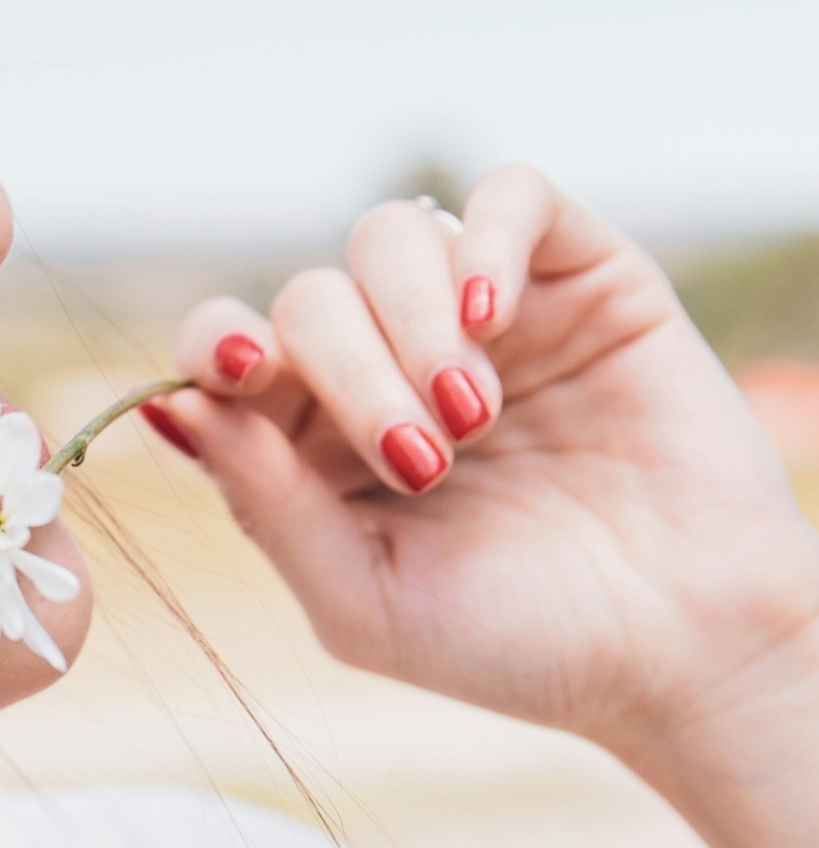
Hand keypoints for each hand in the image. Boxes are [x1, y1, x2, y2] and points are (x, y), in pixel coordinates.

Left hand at [148, 165, 818, 749]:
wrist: (683, 652)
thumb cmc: (515, 642)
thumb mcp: (363, 599)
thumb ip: (264, 504)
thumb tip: (166, 409)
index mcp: (312, 442)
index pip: (226, 353)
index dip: (214, 347)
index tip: (240, 372)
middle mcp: (382, 366)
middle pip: (305, 299)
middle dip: (347, 372)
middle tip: (422, 462)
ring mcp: (476, 316)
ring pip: (388, 237)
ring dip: (410, 321)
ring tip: (474, 416)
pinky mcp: (575, 278)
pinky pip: (507, 195)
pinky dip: (486, 237)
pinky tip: (494, 315)